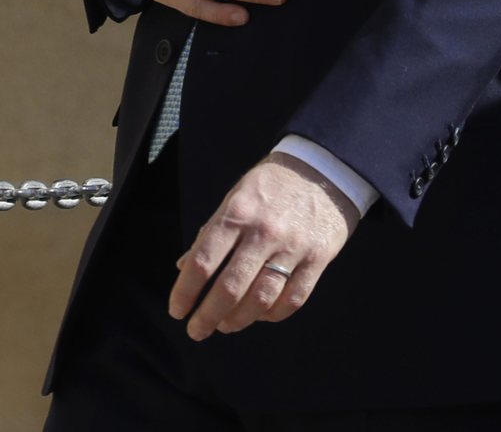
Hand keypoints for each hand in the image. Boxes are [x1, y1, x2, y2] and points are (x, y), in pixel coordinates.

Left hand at [169, 154, 358, 338]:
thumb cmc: (271, 185)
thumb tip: (184, 267)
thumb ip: (212, 232)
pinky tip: (260, 315)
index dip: (185, 292)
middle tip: (196, 330)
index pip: (203, 261)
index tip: (177, 310)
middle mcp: (263, 232)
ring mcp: (292, 247)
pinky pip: (293, 299)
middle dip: (208, 316)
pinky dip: (273, 315)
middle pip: (230, 288)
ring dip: (238, 320)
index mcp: (237, 213)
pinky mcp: (317, 259)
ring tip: (225, 325)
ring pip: (261, 300)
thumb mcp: (236, 197)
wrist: (323, 168)